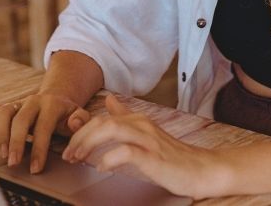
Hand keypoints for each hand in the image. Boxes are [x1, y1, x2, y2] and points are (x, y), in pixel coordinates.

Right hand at [0, 92, 91, 173]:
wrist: (57, 98)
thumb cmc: (67, 114)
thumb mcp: (79, 115)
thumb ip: (81, 120)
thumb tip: (73, 124)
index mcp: (51, 104)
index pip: (43, 126)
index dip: (39, 148)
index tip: (36, 167)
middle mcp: (32, 101)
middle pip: (20, 119)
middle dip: (16, 142)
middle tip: (15, 163)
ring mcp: (18, 103)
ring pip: (4, 113)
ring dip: (1, 134)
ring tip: (4, 154)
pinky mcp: (7, 107)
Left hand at [61, 95, 230, 198]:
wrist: (202, 170)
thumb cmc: (172, 156)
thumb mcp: (145, 133)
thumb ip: (126, 117)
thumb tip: (110, 101)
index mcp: (137, 120)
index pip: (101, 117)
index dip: (81, 130)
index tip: (69, 146)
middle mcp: (141, 125)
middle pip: (101, 121)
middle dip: (79, 138)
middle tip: (68, 155)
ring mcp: (148, 139)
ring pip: (111, 129)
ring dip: (89, 144)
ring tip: (78, 158)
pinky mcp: (154, 156)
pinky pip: (126, 151)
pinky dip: (110, 158)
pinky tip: (102, 167)